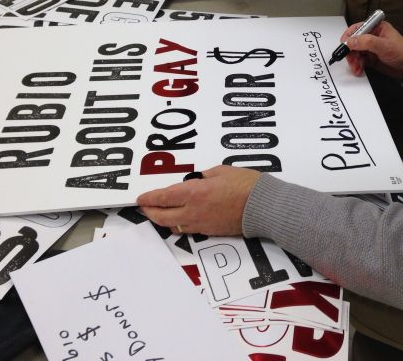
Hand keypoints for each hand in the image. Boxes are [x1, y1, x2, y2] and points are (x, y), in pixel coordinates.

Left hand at [137, 165, 259, 235]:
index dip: (148, 199)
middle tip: (144, 207)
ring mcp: (201, 224)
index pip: (162, 198)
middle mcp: (193, 211)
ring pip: (173, 226)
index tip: (140, 198)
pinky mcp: (210, 232)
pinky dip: (178, 224)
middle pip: (162, 217)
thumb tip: (196, 181)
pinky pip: (188, 230)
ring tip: (159, 213)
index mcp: (193, 193)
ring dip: (162, 220)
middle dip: (150, 212)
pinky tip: (179, 219)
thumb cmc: (245, 185)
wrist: (262, 207)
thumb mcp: (220, 171)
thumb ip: (203, 177)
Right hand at [340, 21, 402, 80]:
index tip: (344, 45)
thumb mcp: (384, 45)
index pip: (357, 28)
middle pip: (353, 42)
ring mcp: (370, 48)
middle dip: (350, 52)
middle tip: (351, 60)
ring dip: (353, 61)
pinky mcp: (370, 58)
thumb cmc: (402, 52)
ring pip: (354, 52)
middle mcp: (371, 36)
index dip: (348, 37)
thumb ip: (366, 42)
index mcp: (376, 27)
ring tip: (356, 68)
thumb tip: (350, 41)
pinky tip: (359, 70)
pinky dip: (356, 65)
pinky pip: (358, 60)